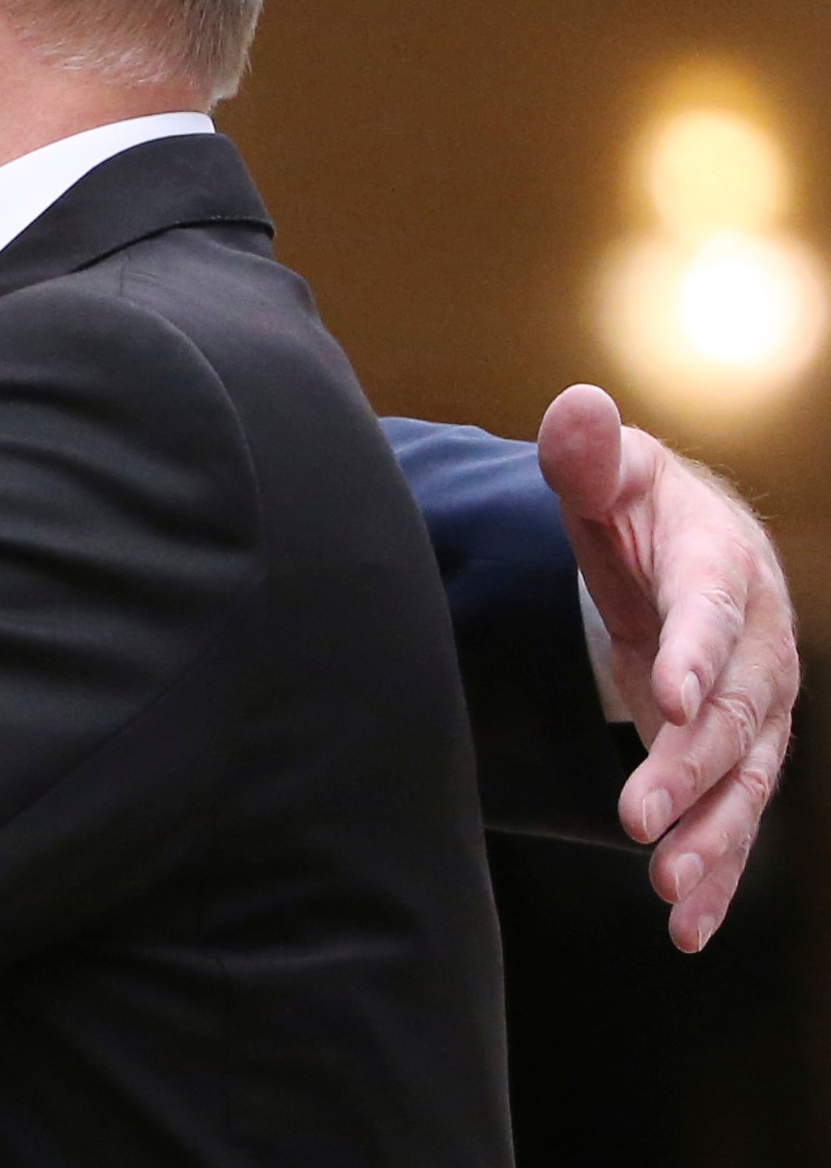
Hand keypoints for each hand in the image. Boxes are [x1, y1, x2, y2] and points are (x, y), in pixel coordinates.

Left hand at [537, 383, 799, 951]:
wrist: (686, 548)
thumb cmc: (635, 509)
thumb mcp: (607, 478)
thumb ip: (585, 457)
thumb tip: (576, 407)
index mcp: (721, 567)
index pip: (710, 611)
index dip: (692, 652)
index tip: (664, 695)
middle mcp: (756, 644)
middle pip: (730, 713)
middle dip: (689, 768)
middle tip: (637, 817)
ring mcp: (755, 706)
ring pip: (744, 780)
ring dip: (712, 836)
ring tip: (670, 889)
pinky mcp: (738, 753)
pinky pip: (736, 817)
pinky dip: (719, 872)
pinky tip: (689, 926)